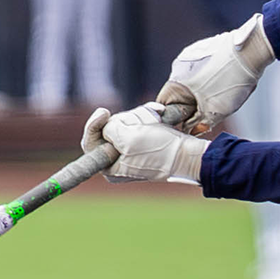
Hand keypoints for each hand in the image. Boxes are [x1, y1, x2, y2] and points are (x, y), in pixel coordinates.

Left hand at [82, 105, 207, 183]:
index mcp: (110, 167)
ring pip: (125, 122)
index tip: (104, 111)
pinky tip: (158, 118)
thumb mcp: (128, 139)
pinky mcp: (144, 141)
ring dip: (139, 118)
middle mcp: (118, 160)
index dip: (94, 124)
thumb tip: (107, 126)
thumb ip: (109, 130)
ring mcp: (132, 150)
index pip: (91, 141)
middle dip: (126, 121)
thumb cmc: (161, 151)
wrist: (189, 155)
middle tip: (141, 125)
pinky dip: (147, 117)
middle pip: (109, 128)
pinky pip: (138, 122)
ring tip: (154, 123)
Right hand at [156, 13, 275, 135]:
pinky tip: (226, 79)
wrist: (251, 50)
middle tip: (209, 111)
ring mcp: (192, 54)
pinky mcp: (204, 47)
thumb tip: (192, 130)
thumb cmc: (231, 80)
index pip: (165, 104)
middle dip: (192, 104)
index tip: (188, 124)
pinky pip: (203, 69)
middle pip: (179, 92)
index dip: (176, 117)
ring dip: (202, 91)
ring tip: (222, 93)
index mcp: (176, 80)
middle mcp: (179, 65)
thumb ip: (199, 123)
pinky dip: (211, 77)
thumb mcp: (216, 110)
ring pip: (192, 80)